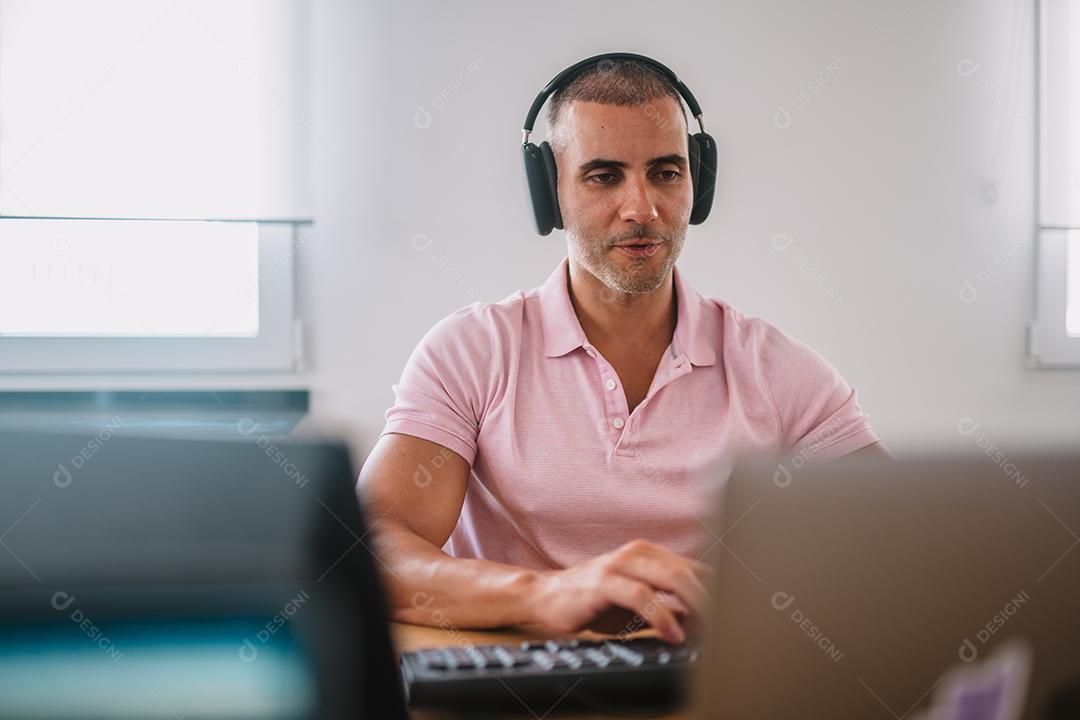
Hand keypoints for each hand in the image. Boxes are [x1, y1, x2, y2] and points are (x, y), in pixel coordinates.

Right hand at [526, 539, 710, 643]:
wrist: (545, 596)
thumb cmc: (593, 601)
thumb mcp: (637, 604)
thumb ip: (669, 607)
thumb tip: (703, 623)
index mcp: (650, 554)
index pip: (696, 568)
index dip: (717, 592)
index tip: (731, 618)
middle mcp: (638, 553)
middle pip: (689, 571)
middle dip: (713, 600)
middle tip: (726, 627)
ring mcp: (620, 564)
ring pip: (671, 577)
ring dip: (695, 605)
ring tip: (707, 631)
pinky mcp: (603, 581)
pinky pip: (642, 595)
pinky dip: (662, 616)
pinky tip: (672, 634)